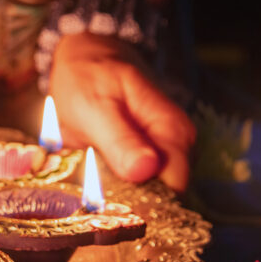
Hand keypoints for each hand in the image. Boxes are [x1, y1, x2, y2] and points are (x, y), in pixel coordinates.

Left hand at [48, 32, 195, 190]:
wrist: (85, 54)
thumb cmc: (88, 76)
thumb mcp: (95, 106)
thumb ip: (120, 139)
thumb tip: (147, 170)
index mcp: (172, 130)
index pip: (174, 185)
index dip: (146, 202)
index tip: (113, 207)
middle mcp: (175, 145)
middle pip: (163, 193)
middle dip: (130, 200)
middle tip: (93, 192)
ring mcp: (162, 151)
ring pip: (148, 191)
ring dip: (120, 193)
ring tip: (89, 181)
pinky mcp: (144, 156)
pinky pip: (136, 183)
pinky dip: (115, 185)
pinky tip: (94, 177)